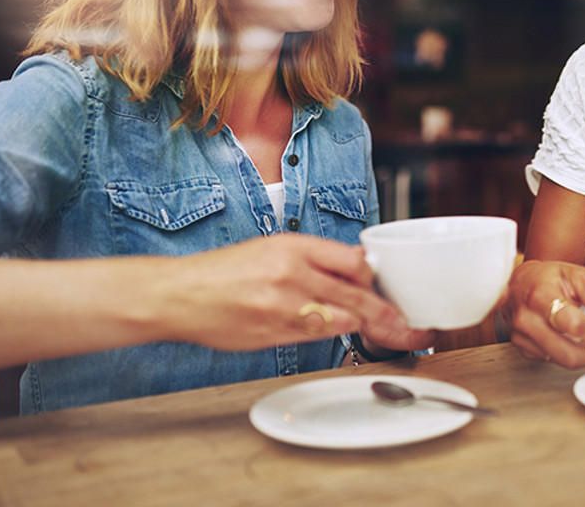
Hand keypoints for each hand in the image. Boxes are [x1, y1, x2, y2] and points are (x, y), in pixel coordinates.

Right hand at [161, 233, 423, 351]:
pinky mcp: (272, 332)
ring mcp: (282, 305)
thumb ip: (311, 260)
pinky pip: (314, 337)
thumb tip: (352, 272)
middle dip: (383, 313)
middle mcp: (290, 273)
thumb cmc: (225, 272)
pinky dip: (326, 335)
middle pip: (356, 295)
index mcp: (292, 246)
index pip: (353, 261)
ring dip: (356, 325)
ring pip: (340, 320)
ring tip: (370, 328)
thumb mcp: (270, 249)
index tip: (378, 287)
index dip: (371, 278)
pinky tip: (329, 331)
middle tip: (403, 324)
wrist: (181, 295)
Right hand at [507, 260, 584, 368]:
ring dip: (583, 357)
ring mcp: (522, 336)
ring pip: (561, 361)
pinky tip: (574, 343)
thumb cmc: (546, 277)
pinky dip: (568, 354)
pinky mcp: (522, 348)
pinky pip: (551, 360)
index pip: (574, 324)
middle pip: (568, 353)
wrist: (519, 281)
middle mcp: (527, 319)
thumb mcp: (574, 274)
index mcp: (541, 295)